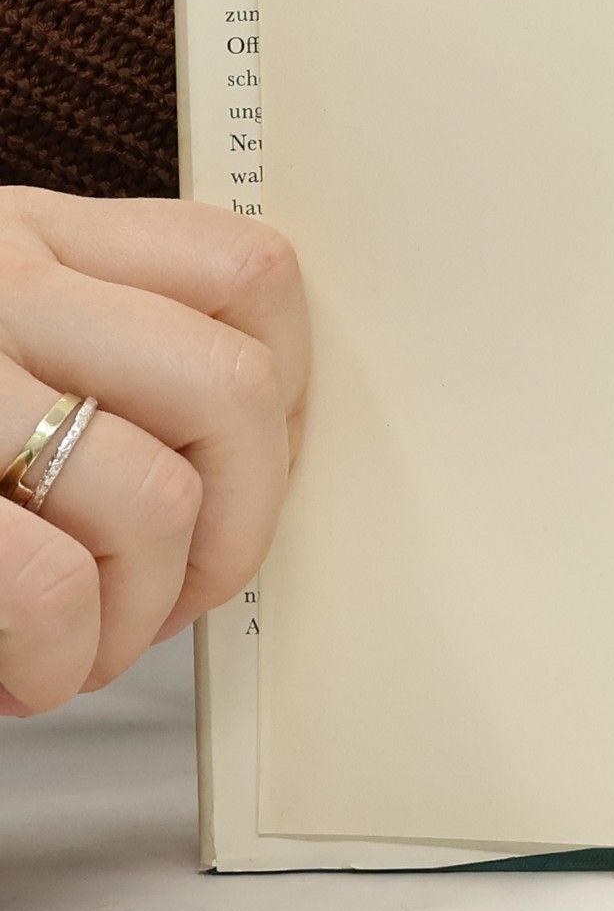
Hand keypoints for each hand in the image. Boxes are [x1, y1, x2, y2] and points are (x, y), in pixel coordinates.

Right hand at [0, 190, 307, 713]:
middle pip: (231, 392)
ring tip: (86, 643)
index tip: (253, 474)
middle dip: (241, 525)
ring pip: (152, 496)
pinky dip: (64, 660)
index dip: (287, 395)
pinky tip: (28, 672)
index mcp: (29, 237)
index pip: (247, 272)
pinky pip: (50, 586)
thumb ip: (108, 348)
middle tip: (182, 590)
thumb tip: (266, 450)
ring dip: (142, 612)